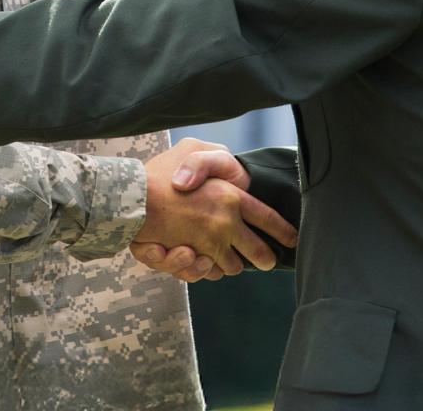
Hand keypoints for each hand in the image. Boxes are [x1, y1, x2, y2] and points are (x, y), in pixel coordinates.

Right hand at [132, 138, 296, 280]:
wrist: (128, 199)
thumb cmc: (160, 171)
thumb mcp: (191, 150)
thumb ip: (210, 162)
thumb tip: (222, 185)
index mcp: (231, 197)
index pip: (267, 218)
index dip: (283, 230)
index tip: (293, 240)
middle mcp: (224, 224)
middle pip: (258, 252)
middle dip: (264, 258)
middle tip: (266, 261)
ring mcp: (207, 245)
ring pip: (231, 266)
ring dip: (230, 264)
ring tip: (225, 255)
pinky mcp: (188, 260)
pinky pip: (205, 273)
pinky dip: (204, 269)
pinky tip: (198, 259)